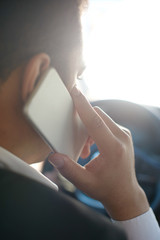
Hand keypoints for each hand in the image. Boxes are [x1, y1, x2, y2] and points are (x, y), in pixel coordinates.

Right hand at [49, 85, 148, 219]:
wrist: (125, 193)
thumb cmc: (107, 189)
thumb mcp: (85, 183)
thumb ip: (69, 170)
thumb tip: (54, 156)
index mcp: (114, 149)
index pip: (95, 121)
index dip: (83, 105)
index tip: (75, 92)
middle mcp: (122, 138)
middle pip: (98, 115)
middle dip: (82, 121)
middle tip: (76, 140)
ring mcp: (124, 135)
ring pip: (101, 118)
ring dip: (88, 127)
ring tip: (85, 149)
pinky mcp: (123, 134)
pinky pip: (106, 123)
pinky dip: (95, 130)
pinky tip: (92, 147)